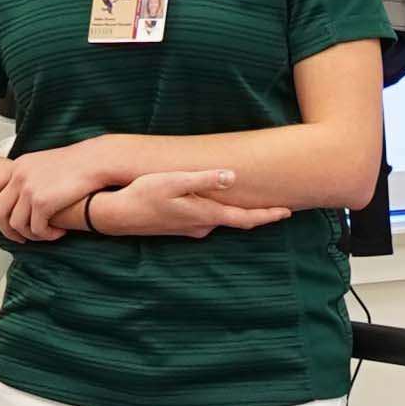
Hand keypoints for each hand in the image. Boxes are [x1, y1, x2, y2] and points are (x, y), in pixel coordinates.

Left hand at [0, 141, 127, 238]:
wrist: (96, 161)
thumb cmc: (77, 164)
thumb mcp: (44, 164)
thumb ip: (29, 178)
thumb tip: (24, 198)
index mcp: (17, 166)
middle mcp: (19, 177)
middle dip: (7, 231)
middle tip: (21, 239)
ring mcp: (29, 189)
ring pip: (17, 225)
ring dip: (31, 235)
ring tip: (46, 235)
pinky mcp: (42, 202)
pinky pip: (36, 229)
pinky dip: (46, 235)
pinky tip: (59, 232)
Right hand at [80, 165, 287, 241]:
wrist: (117, 215)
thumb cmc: (143, 194)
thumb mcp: (174, 181)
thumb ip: (205, 180)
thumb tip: (233, 177)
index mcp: (205, 215)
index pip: (245, 218)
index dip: (267, 215)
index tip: (288, 212)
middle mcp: (202, 226)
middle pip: (238, 220)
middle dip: (259, 214)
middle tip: (281, 206)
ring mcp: (192, 229)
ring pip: (222, 219)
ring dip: (238, 212)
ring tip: (255, 202)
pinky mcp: (182, 227)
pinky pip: (208, 218)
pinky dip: (220, 212)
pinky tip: (218, 202)